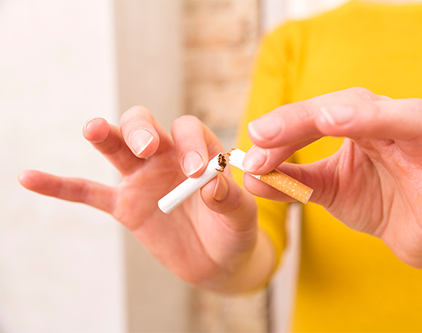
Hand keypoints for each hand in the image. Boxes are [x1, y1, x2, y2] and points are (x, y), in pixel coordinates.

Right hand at [18, 106, 271, 291]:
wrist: (218, 260)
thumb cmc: (234, 232)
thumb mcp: (241, 218)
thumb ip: (231, 200)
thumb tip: (211, 185)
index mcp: (199, 152)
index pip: (188, 131)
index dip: (190, 143)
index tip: (195, 170)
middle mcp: (167, 158)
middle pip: (144, 127)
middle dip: (141, 131)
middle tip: (147, 149)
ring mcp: (142, 180)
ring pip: (116, 149)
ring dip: (104, 137)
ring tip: (93, 129)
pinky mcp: (125, 206)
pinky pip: (88, 192)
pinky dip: (61, 185)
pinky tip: (29, 177)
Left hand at [241, 87, 421, 269]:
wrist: (412, 234)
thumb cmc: (371, 199)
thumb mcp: (324, 188)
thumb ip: (290, 180)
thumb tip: (248, 176)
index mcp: (363, 126)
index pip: (322, 113)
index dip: (287, 125)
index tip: (255, 139)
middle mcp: (394, 128)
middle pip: (357, 104)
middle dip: (311, 114)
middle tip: (271, 130)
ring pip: (409, 121)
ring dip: (372, 118)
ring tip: (332, 121)